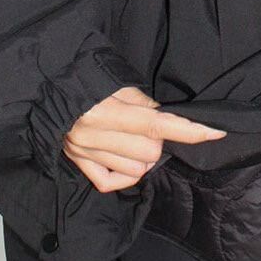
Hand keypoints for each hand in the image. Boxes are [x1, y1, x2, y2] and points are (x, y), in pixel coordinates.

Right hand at [62, 85, 225, 192]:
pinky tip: (125, 160)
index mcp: (105, 110)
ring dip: (141, 157)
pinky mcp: (77, 162)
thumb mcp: (115, 82)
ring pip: (136, 170)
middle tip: (144, 125)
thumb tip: (165, 119)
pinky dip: (125, 174)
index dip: (188, 130)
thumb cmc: (85, 78)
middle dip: (156, 140)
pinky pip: (111, 182)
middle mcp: (93, 134)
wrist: (46, 87)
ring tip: (130, 139)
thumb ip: (142, 102)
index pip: (156, 124)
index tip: (213, 132)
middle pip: (149, 153)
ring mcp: (84, 152)